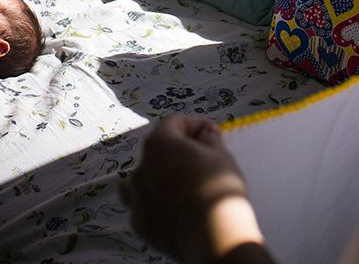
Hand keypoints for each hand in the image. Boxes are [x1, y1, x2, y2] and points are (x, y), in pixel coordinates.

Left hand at [119, 115, 262, 261]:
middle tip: (202, 156)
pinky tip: (172, 208)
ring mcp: (137, 198)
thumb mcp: (222, 155)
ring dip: (155, 176)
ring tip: (175, 181)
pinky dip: (154, 204)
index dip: (195, 124)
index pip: (174, 123)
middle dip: (177, 149)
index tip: (210, 131)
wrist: (215, 236)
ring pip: (139, 180)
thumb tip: (205, 134)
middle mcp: (141, 169)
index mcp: (159, 145)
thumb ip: (210, 139)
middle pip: (156, 150)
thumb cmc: (219, 190)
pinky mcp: (141, 224)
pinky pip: (143, 207)